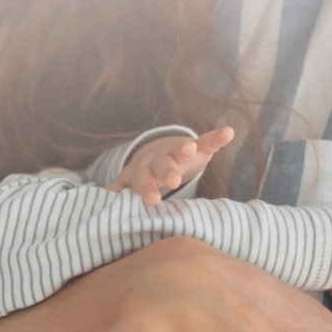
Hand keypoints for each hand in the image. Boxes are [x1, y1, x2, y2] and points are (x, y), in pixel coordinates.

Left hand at [107, 126, 235, 203]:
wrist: (163, 152)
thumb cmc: (147, 174)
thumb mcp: (134, 182)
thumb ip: (122, 189)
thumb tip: (104, 195)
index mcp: (144, 171)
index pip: (143, 180)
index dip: (147, 189)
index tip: (152, 200)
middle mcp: (160, 159)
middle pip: (161, 164)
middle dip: (166, 172)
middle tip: (172, 182)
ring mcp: (179, 151)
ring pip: (180, 150)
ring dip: (184, 148)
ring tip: (190, 148)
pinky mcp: (199, 146)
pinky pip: (208, 140)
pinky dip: (217, 137)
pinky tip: (227, 132)